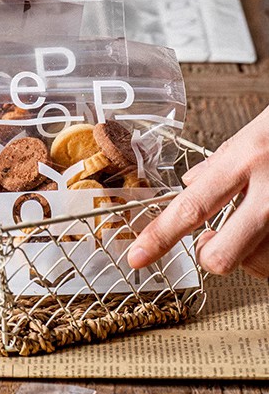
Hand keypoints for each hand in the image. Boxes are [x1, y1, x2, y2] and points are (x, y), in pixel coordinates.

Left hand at [128, 106, 268, 278]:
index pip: (191, 206)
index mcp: (246, 159)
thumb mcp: (254, 131)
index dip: (160, 236)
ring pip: (256, 263)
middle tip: (211, 241)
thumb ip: (221, 162)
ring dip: (247, 251)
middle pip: (223, 255)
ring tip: (253, 223)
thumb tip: (190, 185)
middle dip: (209, 255)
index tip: (137, 256)